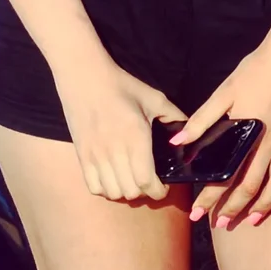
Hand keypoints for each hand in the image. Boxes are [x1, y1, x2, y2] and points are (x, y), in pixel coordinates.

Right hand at [55, 49, 187, 203]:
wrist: (84, 77)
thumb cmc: (122, 86)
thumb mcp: (154, 98)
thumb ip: (175, 116)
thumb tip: (189, 133)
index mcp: (136, 137)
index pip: (146, 181)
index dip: (158, 191)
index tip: (163, 186)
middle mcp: (114, 150)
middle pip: (131, 192)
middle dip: (144, 192)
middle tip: (149, 182)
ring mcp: (95, 155)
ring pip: (113, 192)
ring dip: (125, 192)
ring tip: (130, 181)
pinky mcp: (81, 155)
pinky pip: (93, 187)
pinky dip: (105, 189)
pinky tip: (111, 178)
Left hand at [174, 20, 270, 227]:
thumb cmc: (256, 70)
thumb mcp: (224, 91)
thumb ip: (203, 119)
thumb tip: (178, 141)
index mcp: (249, 133)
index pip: (227, 174)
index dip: (212, 196)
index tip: (198, 213)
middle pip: (253, 186)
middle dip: (235, 208)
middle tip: (221, 225)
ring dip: (264, 206)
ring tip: (250, 220)